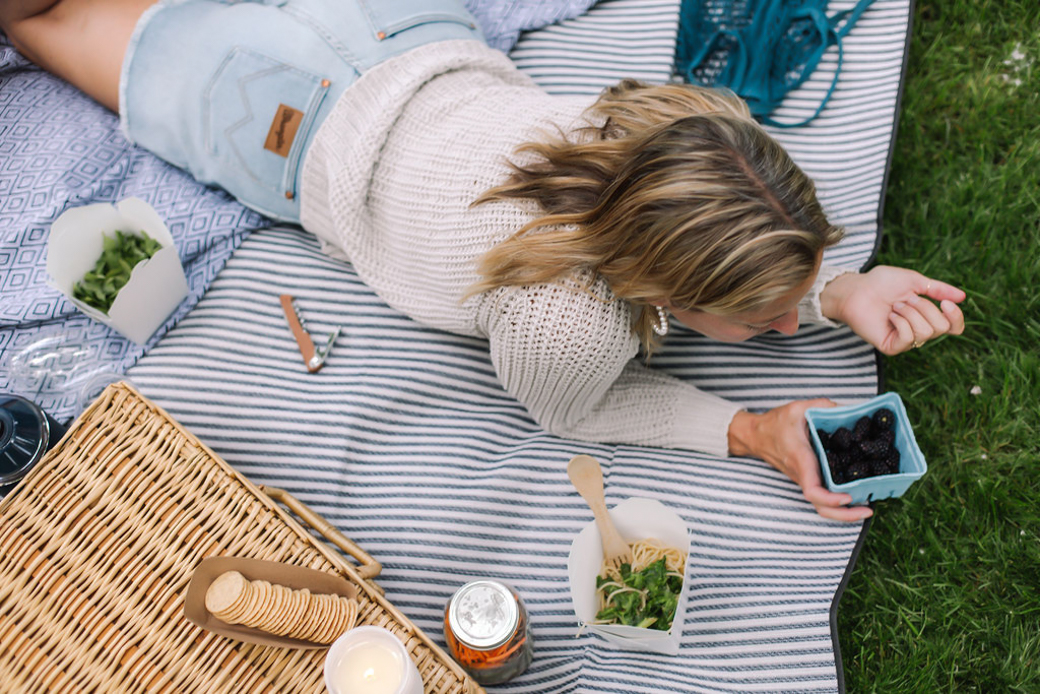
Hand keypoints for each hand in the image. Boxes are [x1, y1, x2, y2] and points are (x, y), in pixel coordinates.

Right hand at [728, 400, 871, 521]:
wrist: (755, 435)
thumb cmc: (775, 423)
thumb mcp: (799, 408)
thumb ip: (825, 407)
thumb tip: (850, 410)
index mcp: (801, 459)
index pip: (812, 489)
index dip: (830, 499)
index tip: (847, 497)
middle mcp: (802, 474)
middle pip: (820, 506)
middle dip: (843, 515)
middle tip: (868, 510)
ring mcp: (804, 479)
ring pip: (821, 505)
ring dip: (843, 512)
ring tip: (866, 508)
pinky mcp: (807, 479)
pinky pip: (821, 497)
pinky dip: (838, 502)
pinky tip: (854, 495)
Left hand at [820, 266, 965, 354]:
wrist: (856, 289)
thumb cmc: (881, 283)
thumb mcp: (915, 281)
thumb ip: (938, 289)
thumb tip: (962, 297)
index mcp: (927, 316)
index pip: (954, 328)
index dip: (956, 317)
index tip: (945, 303)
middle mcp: (919, 330)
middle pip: (941, 327)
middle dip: (925, 308)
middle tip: (905, 300)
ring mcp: (905, 340)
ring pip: (926, 332)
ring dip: (910, 313)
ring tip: (894, 307)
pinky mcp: (891, 347)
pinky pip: (909, 338)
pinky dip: (901, 322)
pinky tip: (890, 316)